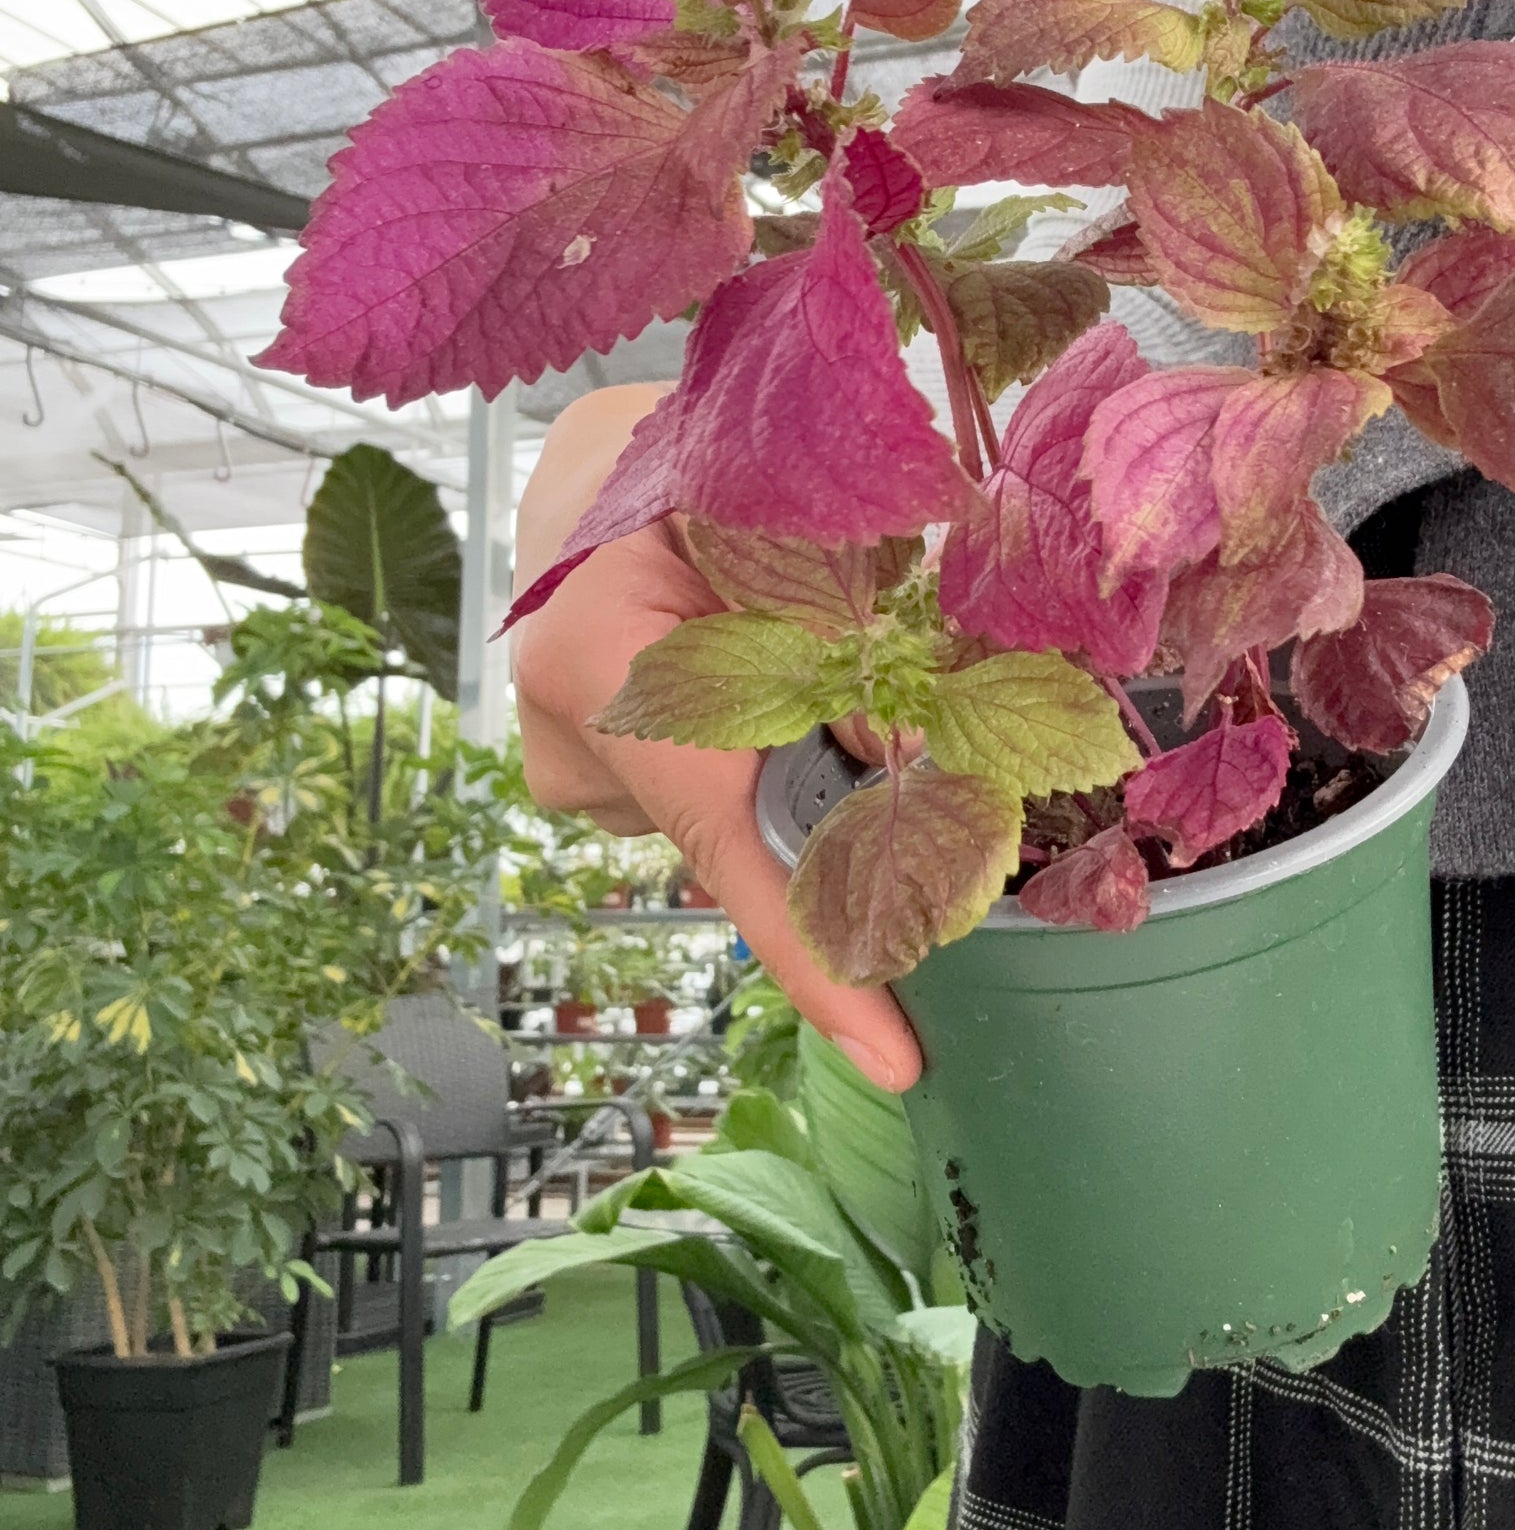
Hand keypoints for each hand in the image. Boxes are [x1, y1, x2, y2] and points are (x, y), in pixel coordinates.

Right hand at [510, 385, 923, 1091]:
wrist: (594, 470)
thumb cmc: (700, 473)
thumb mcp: (786, 524)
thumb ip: (850, 632)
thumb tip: (928, 758)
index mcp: (605, 660)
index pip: (734, 847)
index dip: (822, 959)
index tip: (894, 1059)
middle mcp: (572, 742)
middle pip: (753, 842)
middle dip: (849, 824)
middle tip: (917, 757)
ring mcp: (572, 775)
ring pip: (741, 819)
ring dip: (800, 772)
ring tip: (805, 667)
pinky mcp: (588, 784)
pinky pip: (711, 801)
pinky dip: (761, 765)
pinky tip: (757, 697)